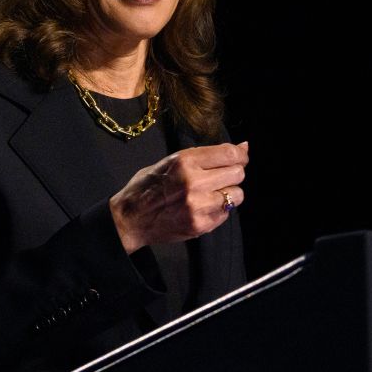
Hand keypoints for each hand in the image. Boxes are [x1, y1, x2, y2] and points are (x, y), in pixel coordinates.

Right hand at [110, 141, 247, 252]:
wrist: (129, 219)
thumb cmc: (146, 188)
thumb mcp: (169, 162)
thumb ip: (204, 156)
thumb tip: (243, 148)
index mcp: (184, 161)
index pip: (230, 154)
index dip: (239, 155)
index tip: (238, 158)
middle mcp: (194, 182)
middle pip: (238, 173)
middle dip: (232, 174)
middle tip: (219, 178)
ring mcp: (198, 205)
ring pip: (237, 195)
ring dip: (228, 194)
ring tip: (209, 195)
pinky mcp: (201, 224)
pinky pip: (226, 213)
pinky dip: (218, 210)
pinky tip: (201, 208)